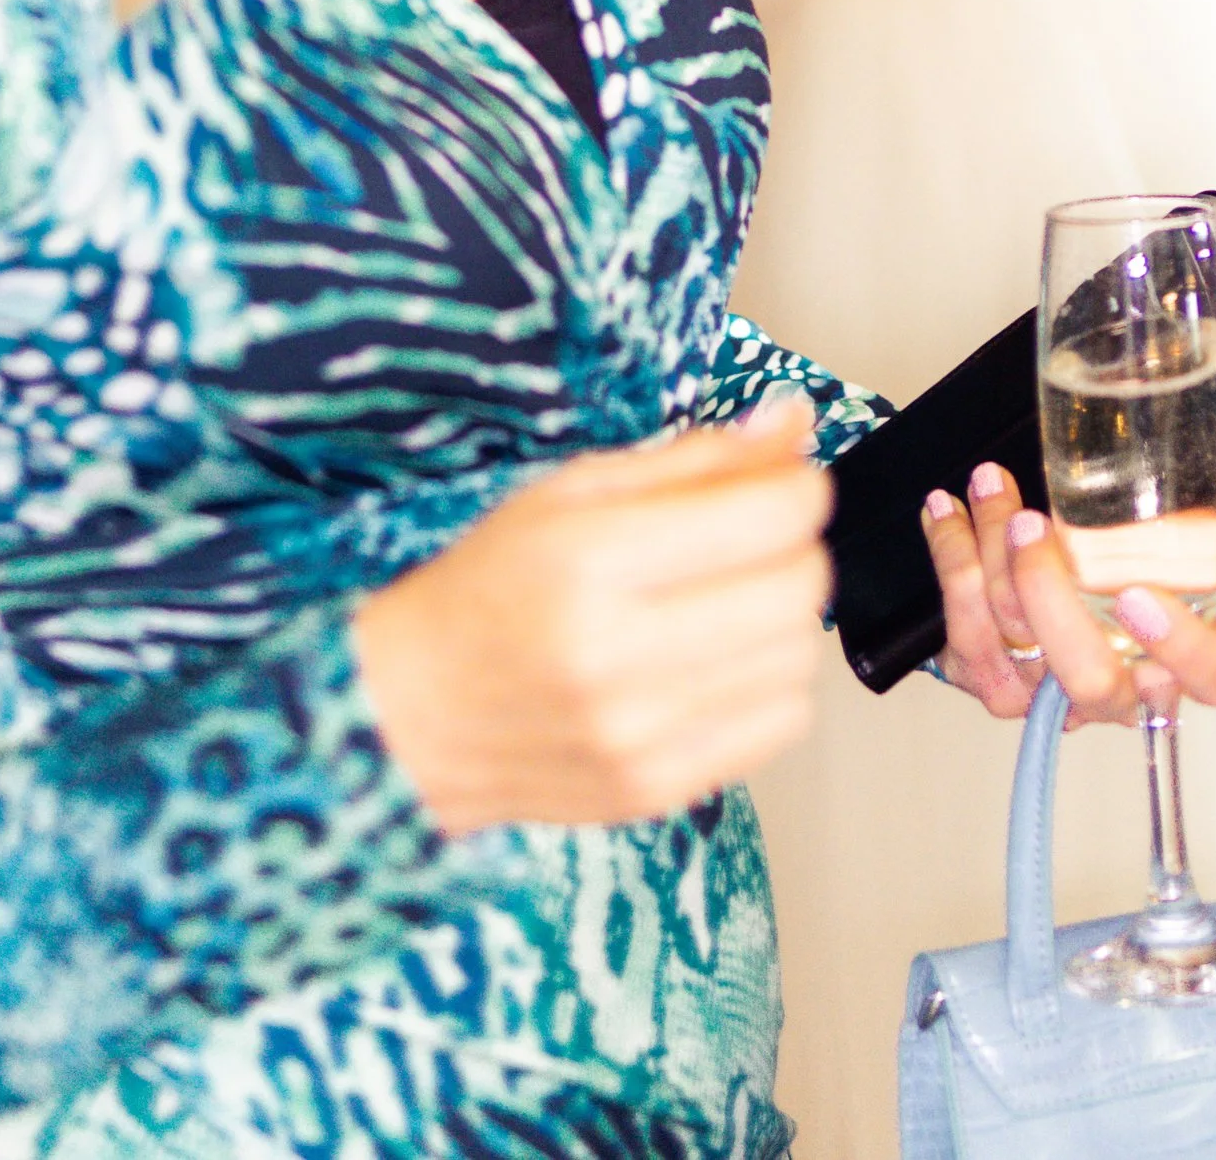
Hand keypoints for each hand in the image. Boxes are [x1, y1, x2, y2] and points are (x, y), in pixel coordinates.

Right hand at [356, 398, 831, 834]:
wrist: (416, 716)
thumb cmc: (489, 590)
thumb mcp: (572, 492)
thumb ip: (694, 459)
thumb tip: (792, 425)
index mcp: (594, 560)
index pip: (769, 516)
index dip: (797, 485)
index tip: (782, 480)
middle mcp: (622, 656)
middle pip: (797, 589)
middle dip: (796, 547)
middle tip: (754, 537)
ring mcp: (644, 736)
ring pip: (799, 658)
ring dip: (784, 617)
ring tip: (727, 602)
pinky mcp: (660, 791)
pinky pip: (781, 724)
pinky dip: (770, 681)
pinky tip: (718, 661)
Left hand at [921, 435, 1215, 723]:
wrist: (1038, 569)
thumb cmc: (1121, 555)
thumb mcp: (1173, 520)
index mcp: (1181, 654)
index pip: (1215, 678)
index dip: (1183, 647)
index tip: (1139, 593)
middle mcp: (1120, 686)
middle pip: (1092, 678)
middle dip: (1052, 598)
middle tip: (1032, 524)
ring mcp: (1051, 692)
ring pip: (1018, 642)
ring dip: (994, 553)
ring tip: (989, 483)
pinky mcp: (993, 680)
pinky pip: (965, 631)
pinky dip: (952, 558)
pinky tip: (947, 510)